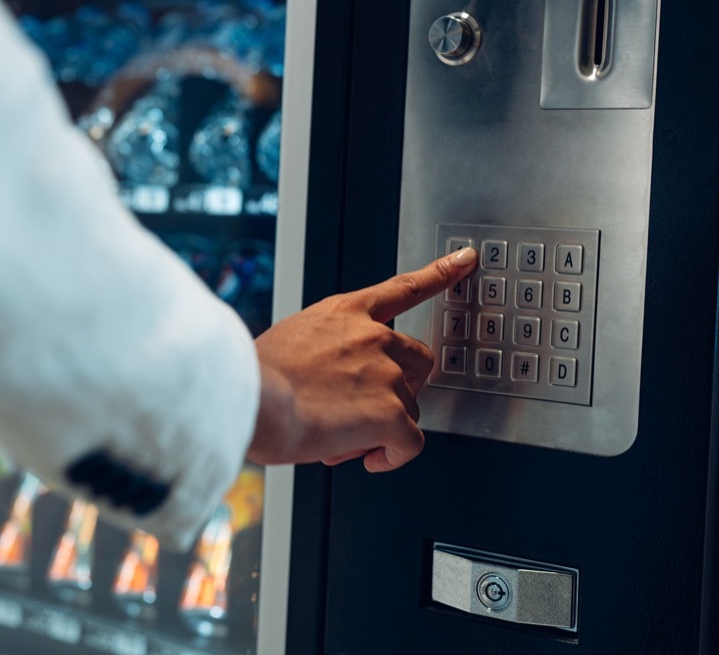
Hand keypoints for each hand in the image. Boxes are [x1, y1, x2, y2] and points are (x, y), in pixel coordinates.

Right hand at [248, 247, 477, 471]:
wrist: (253, 401)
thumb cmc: (257, 379)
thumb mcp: (290, 340)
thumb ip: (326, 349)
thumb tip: (331, 380)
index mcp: (346, 312)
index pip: (403, 288)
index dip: (439, 273)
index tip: (466, 260)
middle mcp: (374, 337)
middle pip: (419, 361)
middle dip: (402, 388)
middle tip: (366, 409)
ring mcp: (386, 373)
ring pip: (409, 407)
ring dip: (385, 426)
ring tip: (343, 434)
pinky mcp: (391, 413)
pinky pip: (409, 443)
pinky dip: (392, 456)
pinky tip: (369, 457)